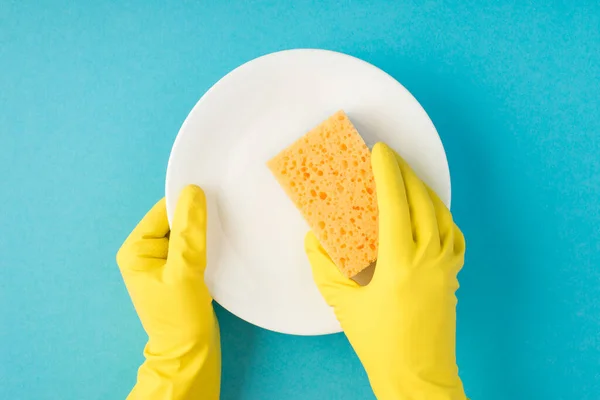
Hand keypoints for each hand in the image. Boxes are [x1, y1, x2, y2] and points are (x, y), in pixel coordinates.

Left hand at [117, 185, 219, 399]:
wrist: (190, 352)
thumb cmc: (181, 315)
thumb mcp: (185, 269)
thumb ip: (189, 230)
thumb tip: (193, 191)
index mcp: (135, 250)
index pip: (162, 213)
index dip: (187, 204)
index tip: (213, 196)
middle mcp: (143, 254)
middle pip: (173, 222)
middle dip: (195, 219)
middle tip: (222, 214)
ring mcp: (160, 264)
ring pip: (184, 235)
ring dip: (201, 233)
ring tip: (222, 230)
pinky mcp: (176, 272)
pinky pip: (190, 248)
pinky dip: (203, 246)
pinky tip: (218, 246)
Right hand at [306, 143, 466, 398]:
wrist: (418, 376)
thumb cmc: (380, 344)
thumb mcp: (344, 305)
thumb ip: (324, 268)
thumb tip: (313, 241)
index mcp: (399, 263)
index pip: (395, 204)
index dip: (388, 173)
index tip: (380, 152)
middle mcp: (427, 258)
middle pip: (421, 201)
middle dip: (405, 173)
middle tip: (390, 157)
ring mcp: (445, 267)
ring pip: (441, 214)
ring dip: (424, 190)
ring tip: (408, 178)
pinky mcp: (452, 277)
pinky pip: (453, 236)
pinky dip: (442, 216)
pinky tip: (432, 213)